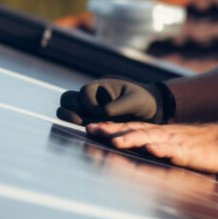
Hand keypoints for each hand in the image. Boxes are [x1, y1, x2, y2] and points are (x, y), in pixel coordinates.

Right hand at [58, 76, 174, 124]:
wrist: (151, 111)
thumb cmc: (145, 101)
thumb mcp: (135, 101)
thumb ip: (118, 106)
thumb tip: (101, 112)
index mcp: (102, 86)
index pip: (84, 92)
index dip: (90, 104)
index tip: (102, 113)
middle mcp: (92, 97)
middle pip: (67, 99)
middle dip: (74, 111)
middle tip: (89, 122)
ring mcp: (89, 109)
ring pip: (66, 111)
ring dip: (73, 120)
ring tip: (89, 128)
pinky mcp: (91, 121)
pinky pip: (76, 123)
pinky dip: (78, 128)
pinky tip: (93, 133)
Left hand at [86, 121, 217, 173]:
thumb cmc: (198, 146)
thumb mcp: (171, 143)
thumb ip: (153, 145)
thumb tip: (134, 150)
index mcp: (157, 132)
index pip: (130, 127)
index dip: (109, 127)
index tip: (90, 127)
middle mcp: (162, 134)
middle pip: (134, 130)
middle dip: (113, 130)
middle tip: (93, 130)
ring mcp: (174, 142)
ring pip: (151, 138)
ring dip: (133, 139)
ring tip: (117, 142)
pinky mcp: (188, 152)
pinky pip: (174, 150)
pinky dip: (162, 149)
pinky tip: (152, 149)